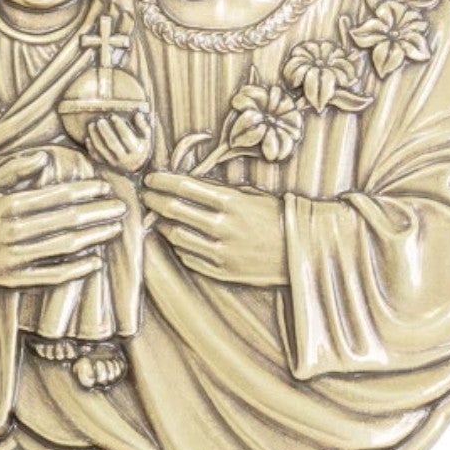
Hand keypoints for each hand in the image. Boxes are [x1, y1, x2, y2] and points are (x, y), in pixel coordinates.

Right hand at [0, 150, 127, 288]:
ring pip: (63, 247)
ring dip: (93, 237)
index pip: (56, 196)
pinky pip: (51, 276)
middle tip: (122, 208)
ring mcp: (14, 258)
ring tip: (114, 229)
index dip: (84, 192)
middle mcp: (13, 232)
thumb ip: (16, 168)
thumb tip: (46, 158)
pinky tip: (96, 261)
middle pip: (66, 220)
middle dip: (98, 213)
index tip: (105, 188)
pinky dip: (76, 270)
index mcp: (8, 205)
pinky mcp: (14, 281)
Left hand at [87, 112, 151, 173]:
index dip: (120, 126)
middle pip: (112, 144)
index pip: (126, 137)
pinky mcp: (106, 165)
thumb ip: (143, 126)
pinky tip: (87, 138)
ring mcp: (114, 162)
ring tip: (91, 125)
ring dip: (95, 137)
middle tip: (100, 120)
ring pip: (102, 150)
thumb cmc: (140, 147)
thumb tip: (138, 115)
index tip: (113, 116)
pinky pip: (96, 157)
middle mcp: (125, 158)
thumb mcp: (146, 138)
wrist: (136, 167)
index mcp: (136, 151)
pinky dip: (91, 148)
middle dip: (105, 131)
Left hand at [141, 171, 287, 286]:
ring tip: (157, 217)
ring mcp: (222, 252)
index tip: (151, 178)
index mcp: (232, 202)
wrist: (303, 249)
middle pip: (175, 211)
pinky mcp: (223, 271)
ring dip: (162, 225)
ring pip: (177, 237)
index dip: (162, 181)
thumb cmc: (277, 216)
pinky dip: (179, 246)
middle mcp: (223, 227)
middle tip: (146, 195)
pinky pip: (190, 258)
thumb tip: (186, 185)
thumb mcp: (252, 195)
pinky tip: (177, 237)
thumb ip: (220, 191)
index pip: (184, 187)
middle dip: (154, 200)